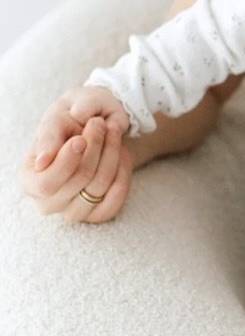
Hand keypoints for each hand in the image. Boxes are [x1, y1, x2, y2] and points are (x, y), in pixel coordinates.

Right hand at [21, 108, 133, 222]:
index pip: (47, 184)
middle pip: (80, 180)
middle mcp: (47, 203)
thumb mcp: (56, 120)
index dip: (67, 162)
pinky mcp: (97, 215)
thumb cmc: (66, 126)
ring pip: (100, 187)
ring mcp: (73, 212)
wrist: (91, 135)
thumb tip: (42, 161)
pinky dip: (123, 171)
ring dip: (112, 153)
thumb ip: (49, 135)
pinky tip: (121, 152)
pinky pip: (116, 198)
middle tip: (100, 123)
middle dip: (95, 147)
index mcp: (29, 181)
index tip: (80, 139)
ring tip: (113, 131)